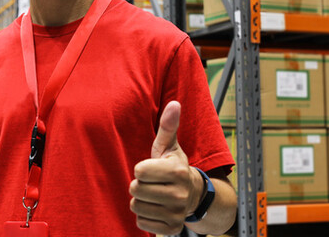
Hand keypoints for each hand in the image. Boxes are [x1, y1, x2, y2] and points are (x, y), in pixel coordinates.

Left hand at [130, 101, 204, 234]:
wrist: (193, 195)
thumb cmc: (173, 167)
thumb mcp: (170, 147)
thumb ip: (168, 126)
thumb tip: (174, 103)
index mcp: (178, 171)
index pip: (139, 171)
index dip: (141, 169)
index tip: (151, 168)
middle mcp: (179, 194)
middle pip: (136, 190)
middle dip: (139, 185)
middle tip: (151, 183)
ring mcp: (177, 213)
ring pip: (136, 207)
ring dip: (140, 201)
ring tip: (153, 195)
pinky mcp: (172, 228)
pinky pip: (141, 223)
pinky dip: (144, 216)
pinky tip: (155, 208)